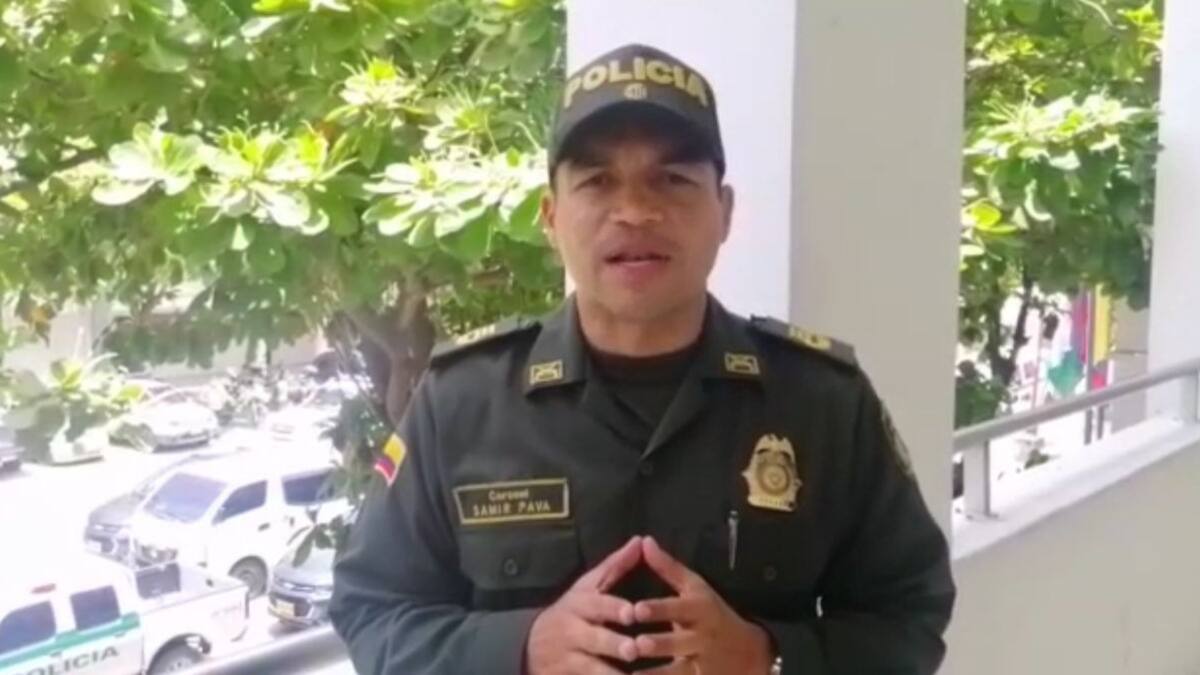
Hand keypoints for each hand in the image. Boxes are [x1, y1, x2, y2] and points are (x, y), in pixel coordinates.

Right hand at [525, 536, 642, 674]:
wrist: (530, 645)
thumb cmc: (572, 611)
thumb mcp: (588, 587)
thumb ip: (615, 566)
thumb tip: (640, 540)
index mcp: (580, 604)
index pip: (597, 605)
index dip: (613, 608)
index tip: (632, 613)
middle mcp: (573, 631)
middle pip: (594, 638)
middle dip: (613, 644)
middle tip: (633, 649)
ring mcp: (569, 657)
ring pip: (591, 667)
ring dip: (610, 674)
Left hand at [632, 538, 772, 674]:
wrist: (749, 651)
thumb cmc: (712, 612)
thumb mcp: (695, 587)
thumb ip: (667, 567)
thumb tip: (644, 541)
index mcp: (698, 610)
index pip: (677, 608)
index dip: (657, 609)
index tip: (636, 609)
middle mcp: (701, 637)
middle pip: (678, 641)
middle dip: (658, 644)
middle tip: (636, 644)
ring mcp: (702, 663)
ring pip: (677, 671)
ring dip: (655, 674)